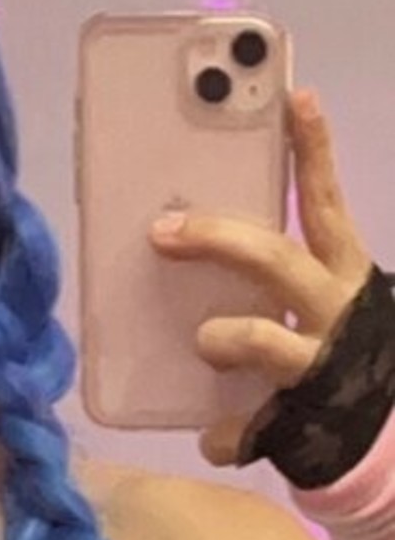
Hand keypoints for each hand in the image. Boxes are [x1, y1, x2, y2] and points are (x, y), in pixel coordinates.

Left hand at [149, 89, 373, 466]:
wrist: (377, 443)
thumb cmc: (332, 352)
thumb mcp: (315, 299)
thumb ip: (269, 270)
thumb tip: (184, 231)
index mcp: (341, 273)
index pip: (324, 202)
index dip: (313, 150)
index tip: (295, 96)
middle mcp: (336, 311)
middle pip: (275, 259)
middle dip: (217, 239)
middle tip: (164, 231)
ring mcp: (318, 367)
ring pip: (261, 339)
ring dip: (221, 338)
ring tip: (205, 344)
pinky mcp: (299, 423)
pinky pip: (243, 428)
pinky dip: (224, 435)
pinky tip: (214, 437)